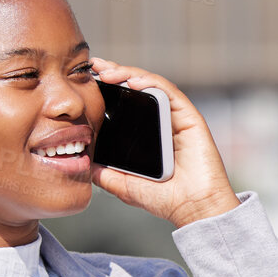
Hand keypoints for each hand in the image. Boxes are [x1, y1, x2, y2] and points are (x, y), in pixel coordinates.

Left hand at [89, 61, 240, 227]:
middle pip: (137, 89)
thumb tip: (84, 164)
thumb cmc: (166, 200)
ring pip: (151, 86)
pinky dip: (151, 83)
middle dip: (115, 74)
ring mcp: (176, 119)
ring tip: (107, 73)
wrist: (194, 209)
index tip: (88, 82)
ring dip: (129, 74)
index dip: (108, 90)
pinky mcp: (190, 118)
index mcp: (148, 136)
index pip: (127, 104)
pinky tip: (133, 81)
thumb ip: (105, 174)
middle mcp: (162, 123)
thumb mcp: (124, 186)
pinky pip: (169, 93)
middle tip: (94, 67)